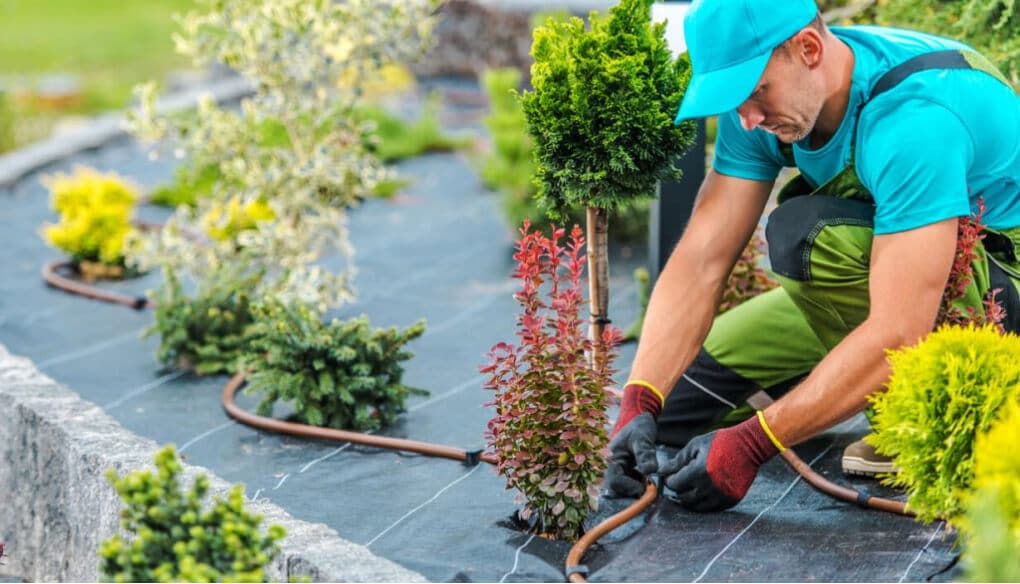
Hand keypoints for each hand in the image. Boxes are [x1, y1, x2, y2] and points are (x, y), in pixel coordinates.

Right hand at [603, 383, 663, 497]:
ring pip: (620, 489)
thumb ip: (645, 454)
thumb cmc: (639, 426)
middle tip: (646, 486)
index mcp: (612, 458)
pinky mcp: (624, 471)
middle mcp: (612, 466)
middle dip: (630, 491)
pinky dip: (636, 485)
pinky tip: (644, 478)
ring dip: (633, 489)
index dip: (628, 487)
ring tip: (646, 481)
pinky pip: (626, 485)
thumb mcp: (642, 438)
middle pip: (615, 489)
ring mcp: (617, 469)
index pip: (614, 482)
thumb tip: (650, 471)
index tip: (644, 486)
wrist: (639, 419)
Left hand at [659, 414, 779, 511]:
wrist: (749, 447)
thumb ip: (678, 460)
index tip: (670, 475)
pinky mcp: (731, 500)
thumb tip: (662, 471)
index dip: (669, 480)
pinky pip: (711, 508)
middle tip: (679, 481)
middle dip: (678, 490)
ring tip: (689, 487)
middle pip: (684, 497)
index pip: (674, 485)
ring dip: (689, 498)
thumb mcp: (696, 446)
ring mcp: (721, 496)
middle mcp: (710, 487)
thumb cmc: (720, 442)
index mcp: (699, 472)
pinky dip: (703, 502)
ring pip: (696, 506)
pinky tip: (702, 492)